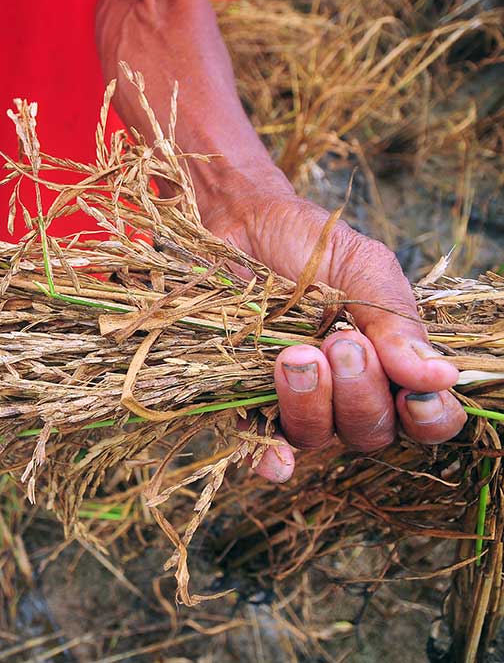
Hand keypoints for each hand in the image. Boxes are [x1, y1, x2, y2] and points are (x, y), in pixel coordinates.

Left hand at [201, 172, 465, 482]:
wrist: (238, 221)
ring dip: (312, 405)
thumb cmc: (308, 244)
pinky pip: (258, 443)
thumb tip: (440, 376)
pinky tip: (273, 457)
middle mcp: (344, 392)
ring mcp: (293, 399)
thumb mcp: (363, 269)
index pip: (424, 416)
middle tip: (341, 343)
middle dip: (360, 394)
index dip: (429, 418)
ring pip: (316, 436)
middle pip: (369, 431)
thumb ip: (396, 322)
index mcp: (387, 363)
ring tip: (295, 356)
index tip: (415, 395)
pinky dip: (268, 456)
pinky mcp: (243, 398)